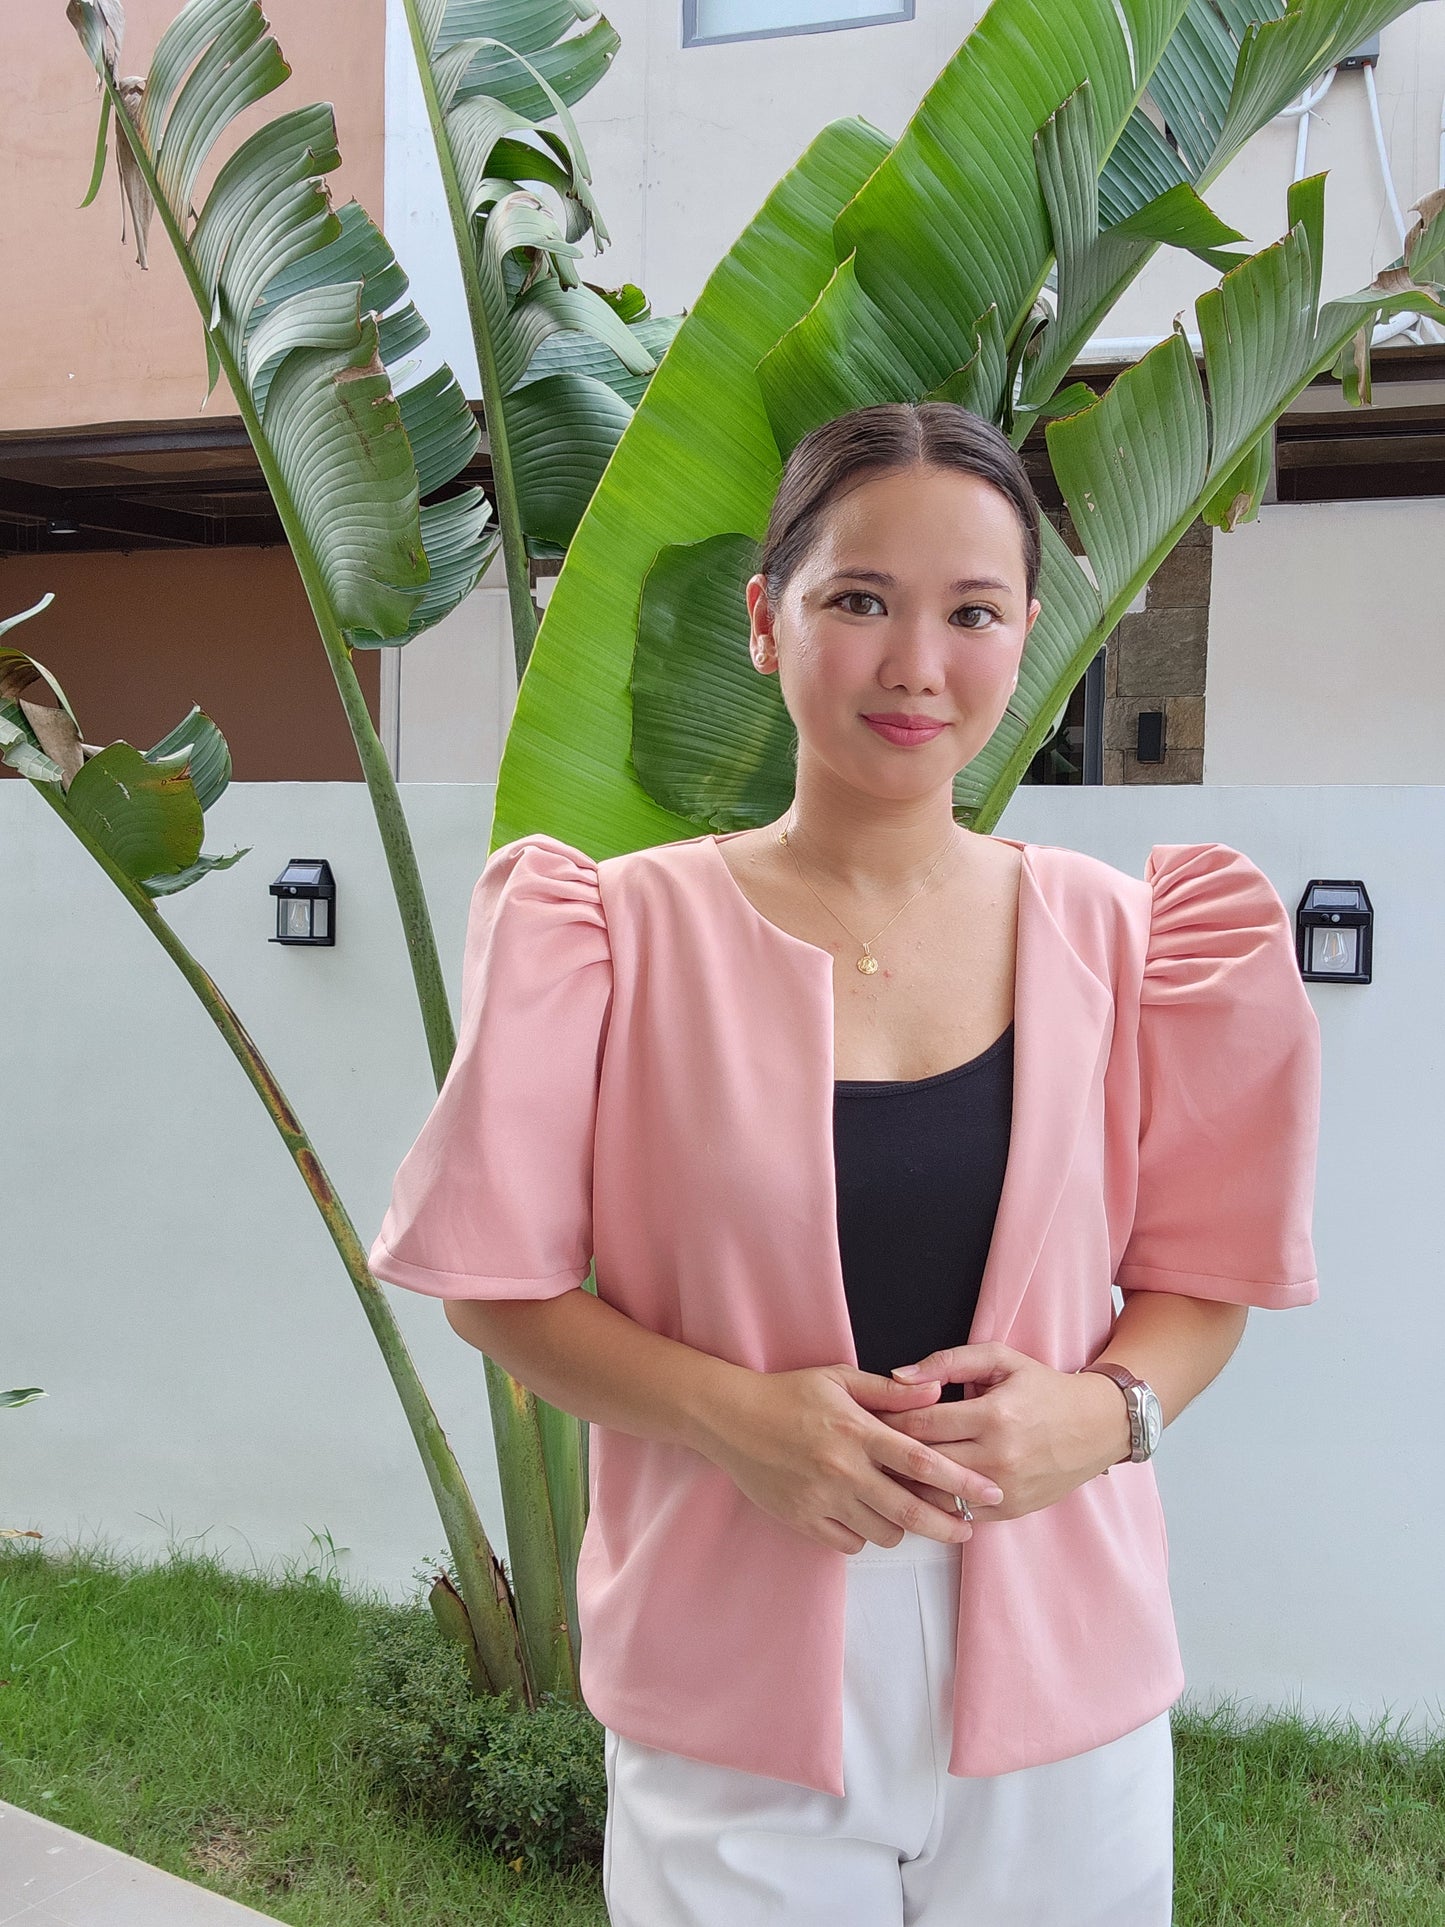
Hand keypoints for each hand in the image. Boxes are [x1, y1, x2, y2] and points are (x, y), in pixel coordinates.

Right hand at [699, 1363, 1007, 1554]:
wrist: (729, 1419)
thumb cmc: (789, 1394)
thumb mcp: (838, 1379)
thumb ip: (890, 1392)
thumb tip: (936, 1393)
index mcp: (857, 1431)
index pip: (921, 1461)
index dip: (961, 1481)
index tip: (990, 1493)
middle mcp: (843, 1469)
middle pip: (909, 1509)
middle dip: (947, 1526)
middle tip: (967, 1531)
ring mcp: (821, 1498)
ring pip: (882, 1532)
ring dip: (901, 1527)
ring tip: (905, 1514)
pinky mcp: (801, 1519)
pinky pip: (848, 1543)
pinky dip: (863, 1535)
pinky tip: (864, 1518)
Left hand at [853, 1342, 1131, 1522]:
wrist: (1097, 1427)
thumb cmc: (1043, 1388)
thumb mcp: (1000, 1359)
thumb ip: (947, 1361)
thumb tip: (897, 1376)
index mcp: (993, 1416)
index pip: (920, 1425)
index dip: (885, 1421)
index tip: (863, 1416)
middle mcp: (998, 1457)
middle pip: (922, 1463)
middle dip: (886, 1454)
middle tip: (858, 1447)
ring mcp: (1004, 1490)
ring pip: (935, 1496)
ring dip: (903, 1485)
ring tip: (876, 1471)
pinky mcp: (1009, 1511)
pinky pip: (956, 1515)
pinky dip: (931, 1504)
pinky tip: (911, 1490)